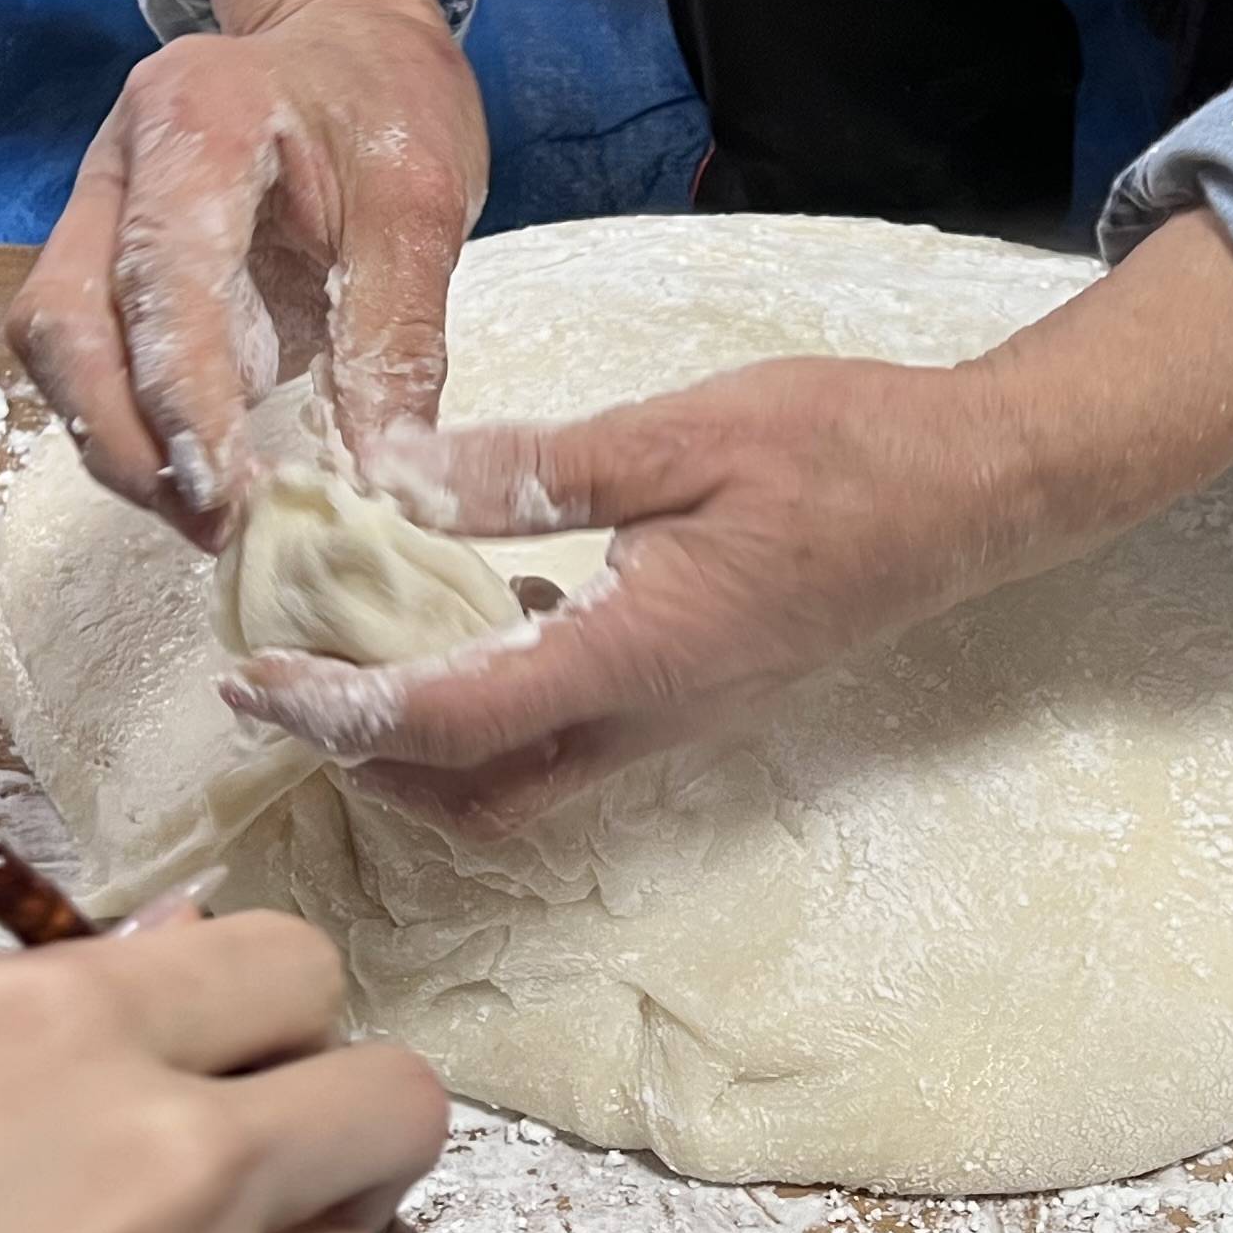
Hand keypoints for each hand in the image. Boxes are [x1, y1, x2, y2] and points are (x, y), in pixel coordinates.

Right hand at [7, 0, 488, 546]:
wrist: (343, 37)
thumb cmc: (384, 100)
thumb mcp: (423, 202)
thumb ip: (398, 335)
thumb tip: (388, 476)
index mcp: (193, 118)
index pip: (157, 276)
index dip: (184, 399)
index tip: (233, 495)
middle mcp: (115, 163)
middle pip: (63, 321)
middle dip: (124, 440)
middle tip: (213, 526)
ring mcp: (94, 211)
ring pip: (56, 349)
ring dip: (118, 444)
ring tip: (210, 517)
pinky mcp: (105, 261)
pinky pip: (88, 357)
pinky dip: (131, 426)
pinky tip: (198, 473)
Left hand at [229, 211, 1232, 833]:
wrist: (978, 492)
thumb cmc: (847, 450)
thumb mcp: (682, 431)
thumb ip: (540, 471)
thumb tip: (404, 480)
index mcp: (637, 655)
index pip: (450, 724)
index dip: (339, 713)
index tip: (254, 680)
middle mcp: (652, 716)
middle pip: (476, 800)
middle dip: (371, 767)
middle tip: (298, 686)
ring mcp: (680, 720)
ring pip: (523, 788)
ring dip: (431, 752)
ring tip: (367, 656)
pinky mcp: (698, 698)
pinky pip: (572, 742)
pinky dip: (498, 714)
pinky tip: (482, 614)